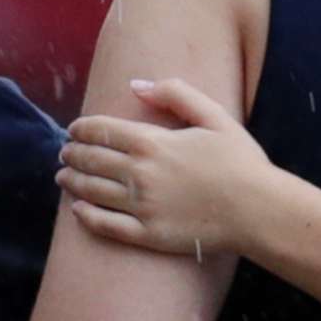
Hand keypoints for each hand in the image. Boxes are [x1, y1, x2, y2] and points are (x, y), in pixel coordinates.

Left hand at [58, 77, 278, 256]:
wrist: (258, 210)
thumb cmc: (241, 161)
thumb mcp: (215, 116)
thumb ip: (175, 94)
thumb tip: (136, 85)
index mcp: (153, 142)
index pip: (101, 131)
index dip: (81, 129)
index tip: (74, 129)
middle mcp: (140, 174)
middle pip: (91, 160)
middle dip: (72, 154)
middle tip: (65, 153)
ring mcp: (142, 206)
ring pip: (92, 192)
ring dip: (72, 182)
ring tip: (62, 178)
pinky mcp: (148, 234)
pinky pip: (106, 226)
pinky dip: (86, 217)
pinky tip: (78, 211)